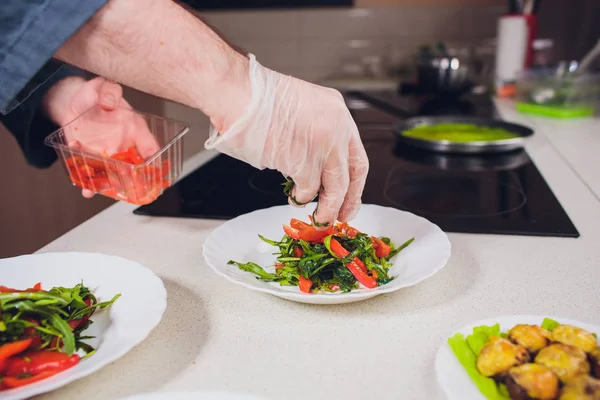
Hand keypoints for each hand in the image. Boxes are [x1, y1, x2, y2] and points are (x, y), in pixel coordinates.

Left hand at [43, 76, 158, 197]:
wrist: (73, 102)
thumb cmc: (94, 95)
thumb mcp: (102, 86)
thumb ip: (109, 90)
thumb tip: (110, 102)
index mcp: (133, 129)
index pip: (150, 147)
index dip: (155, 162)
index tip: (153, 174)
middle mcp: (123, 146)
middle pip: (132, 169)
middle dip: (130, 183)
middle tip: (126, 191)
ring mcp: (107, 155)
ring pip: (112, 176)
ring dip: (105, 186)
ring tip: (94, 190)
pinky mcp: (90, 159)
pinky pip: (92, 174)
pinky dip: (87, 183)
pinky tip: (84, 186)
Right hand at [205, 55, 368, 225]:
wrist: (238, 93)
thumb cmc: (257, 99)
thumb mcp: (302, 108)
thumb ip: (316, 134)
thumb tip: (319, 168)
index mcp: (337, 111)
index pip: (356, 155)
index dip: (355, 182)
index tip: (350, 197)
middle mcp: (337, 127)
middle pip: (351, 174)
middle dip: (347, 201)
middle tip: (341, 215)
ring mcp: (323, 145)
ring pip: (334, 188)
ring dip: (326, 208)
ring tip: (318, 216)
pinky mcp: (305, 162)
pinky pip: (308, 190)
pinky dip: (300, 197)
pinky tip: (293, 195)